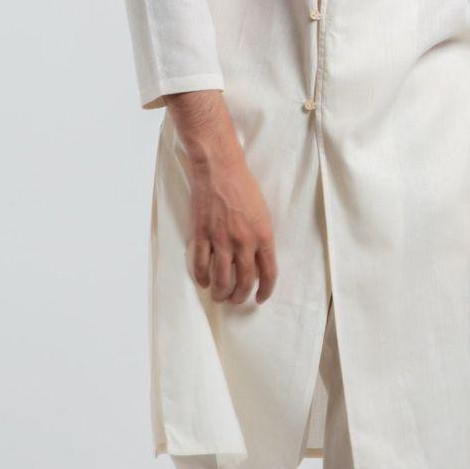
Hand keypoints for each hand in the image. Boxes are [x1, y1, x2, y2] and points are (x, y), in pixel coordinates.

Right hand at [164, 91, 277, 304]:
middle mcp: (244, 242)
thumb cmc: (244, 186)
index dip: (265, 290)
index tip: (260, 298)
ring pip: (221, 279)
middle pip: (243, 282)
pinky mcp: (202, 235)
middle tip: (236, 300)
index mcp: (263, 235)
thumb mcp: (263, 213)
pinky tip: (204, 281)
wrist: (220, 168)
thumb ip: (261, 238)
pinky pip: (201, 265)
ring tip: (220, 296)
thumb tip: (257, 261)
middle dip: (240, 297)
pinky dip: (202, 278)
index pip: (268, 273)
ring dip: (221, 293)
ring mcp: (221, 240)